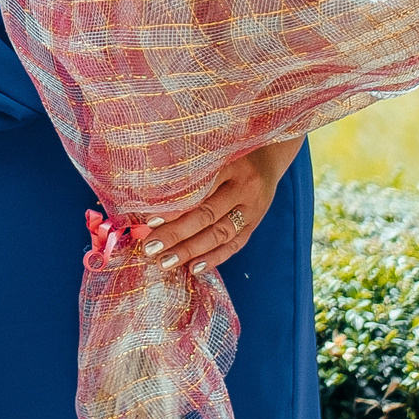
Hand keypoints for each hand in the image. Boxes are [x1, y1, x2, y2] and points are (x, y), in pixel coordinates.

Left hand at [136, 140, 301, 277]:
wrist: (268, 154)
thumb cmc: (229, 151)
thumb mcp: (213, 151)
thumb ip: (190, 169)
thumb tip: (152, 196)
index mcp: (230, 163)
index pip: (199, 189)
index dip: (175, 206)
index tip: (150, 221)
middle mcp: (243, 187)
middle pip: (208, 214)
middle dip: (177, 234)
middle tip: (151, 248)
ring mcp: (252, 208)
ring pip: (221, 233)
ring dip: (192, 251)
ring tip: (166, 262)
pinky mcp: (255, 223)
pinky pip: (235, 244)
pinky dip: (215, 258)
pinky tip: (194, 268)